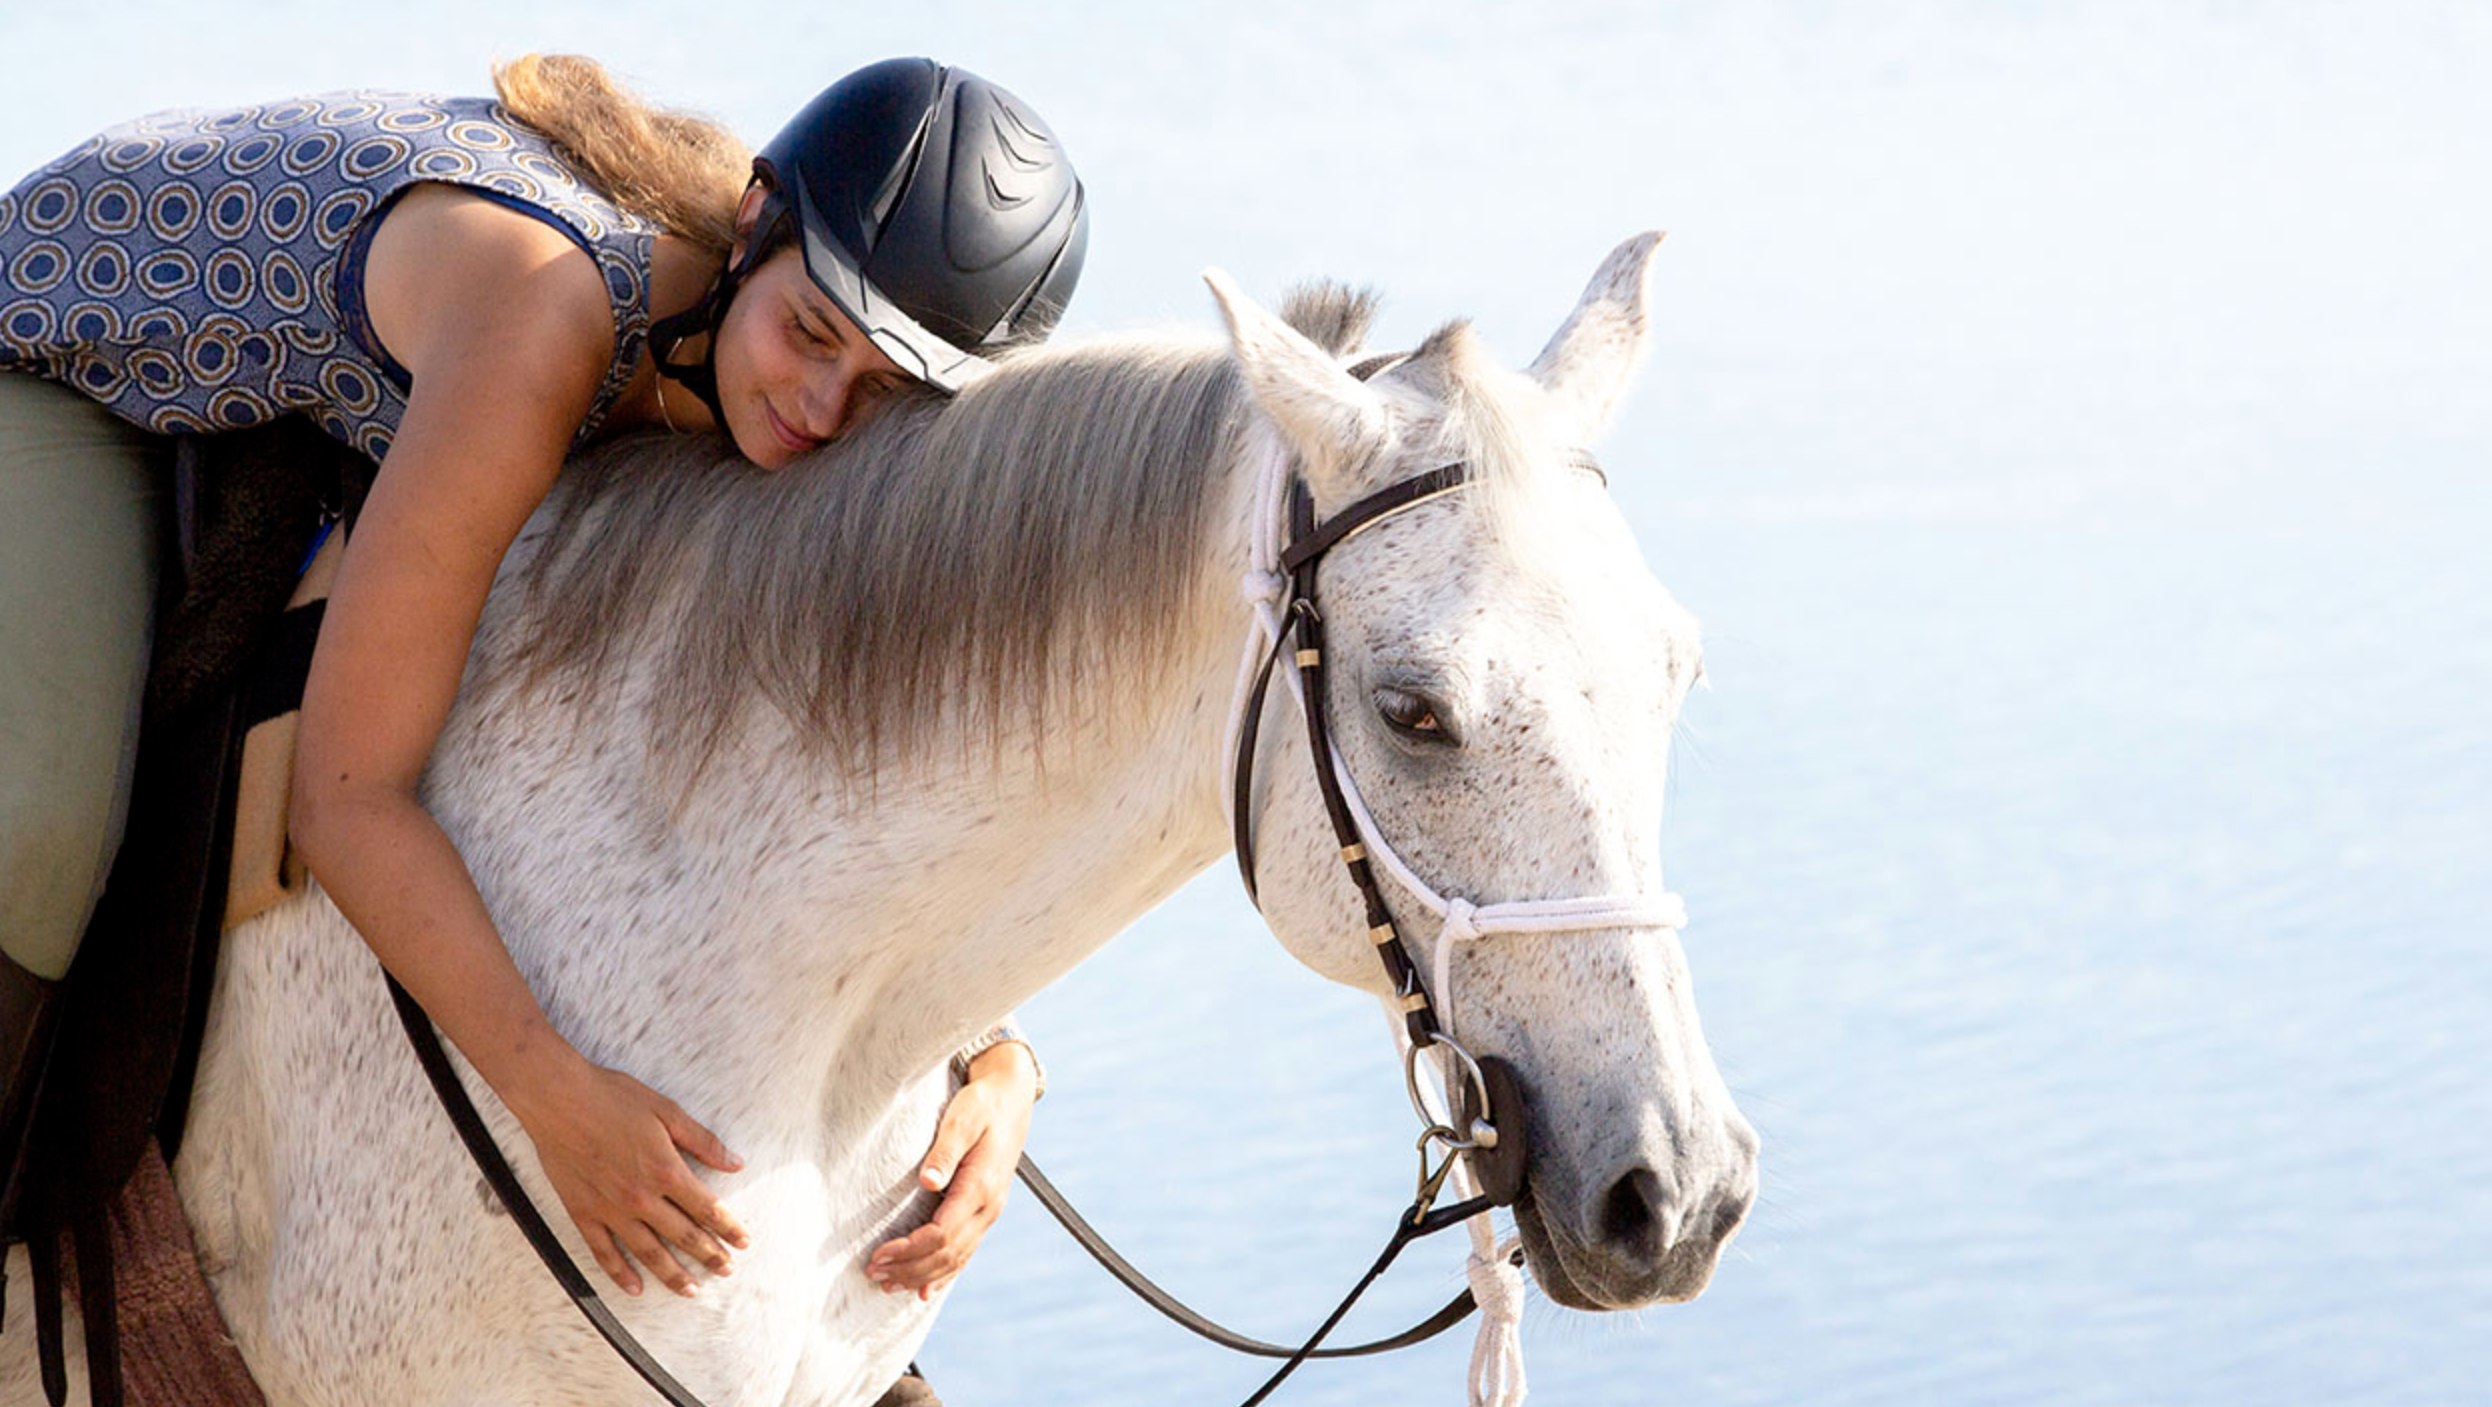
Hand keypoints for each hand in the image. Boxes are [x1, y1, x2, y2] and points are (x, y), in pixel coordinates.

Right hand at [504, 1053, 750, 1298]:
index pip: (708, 1209)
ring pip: (648, 1253)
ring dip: (673, 1275)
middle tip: (727, 1271)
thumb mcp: (667, 1111)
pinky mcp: (582, 1212)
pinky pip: (603, 1253)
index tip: (744, 1242)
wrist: (558, 1098)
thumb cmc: (613, 1097)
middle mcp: (641, 1197)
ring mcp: (610, 1209)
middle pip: (684, 1236)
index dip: (729, 1228)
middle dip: (710, 1255)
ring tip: (692, 1290)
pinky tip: (635, 1288)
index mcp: (666, 1170)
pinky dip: (620, 1274)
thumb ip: (703, 1142)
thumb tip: (736, 1163)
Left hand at [865, 1042, 1038, 1298]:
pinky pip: (966, 1252)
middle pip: (947, 1254)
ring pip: (956, 1258)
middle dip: (909, 1269)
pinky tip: (925, 1289)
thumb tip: (928, 1181)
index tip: (878, 1254)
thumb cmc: (982, 1105)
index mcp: (981, 1188)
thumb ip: (945, 1151)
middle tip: (873, 1274)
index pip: (941, 1234)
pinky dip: (944, 1274)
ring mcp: (989, 1212)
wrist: (1012, 1098)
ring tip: (888, 1285)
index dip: (908, 1250)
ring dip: (922, 1275)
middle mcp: (989, 1207)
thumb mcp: (962, 1119)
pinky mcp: (985, 1211)